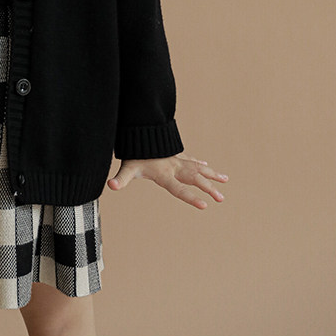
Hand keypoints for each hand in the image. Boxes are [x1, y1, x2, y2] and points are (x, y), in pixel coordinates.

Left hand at [107, 153, 227, 208]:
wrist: (140, 130)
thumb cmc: (134, 154)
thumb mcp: (127, 167)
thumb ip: (121, 178)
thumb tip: (110, 185)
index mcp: (164, 174)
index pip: (179, 188)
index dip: (191, 197)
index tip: (205, 205)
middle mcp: (174, 167)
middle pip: (194, 178)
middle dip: (209, 188)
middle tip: (221, 198)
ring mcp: (177, 160)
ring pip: (198, 167)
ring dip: (212, 174)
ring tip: (225, 180)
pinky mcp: (176, 154)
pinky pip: (192, 160)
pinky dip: (201, 164)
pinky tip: (208, 167)